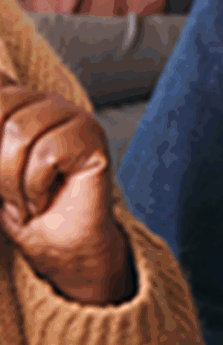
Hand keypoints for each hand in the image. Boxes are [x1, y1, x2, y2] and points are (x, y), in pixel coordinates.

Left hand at [0, 85, 132, 304]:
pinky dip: (35, 185)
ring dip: (10, 180)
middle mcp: (41, 100)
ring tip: (23, 199)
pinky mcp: (91, 137)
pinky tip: (44, 197)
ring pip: (20, 132)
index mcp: (13, 100)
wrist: (54, 244)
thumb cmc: (17, 207)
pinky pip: (48, 152)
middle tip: (1, 189)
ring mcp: (70, 115)